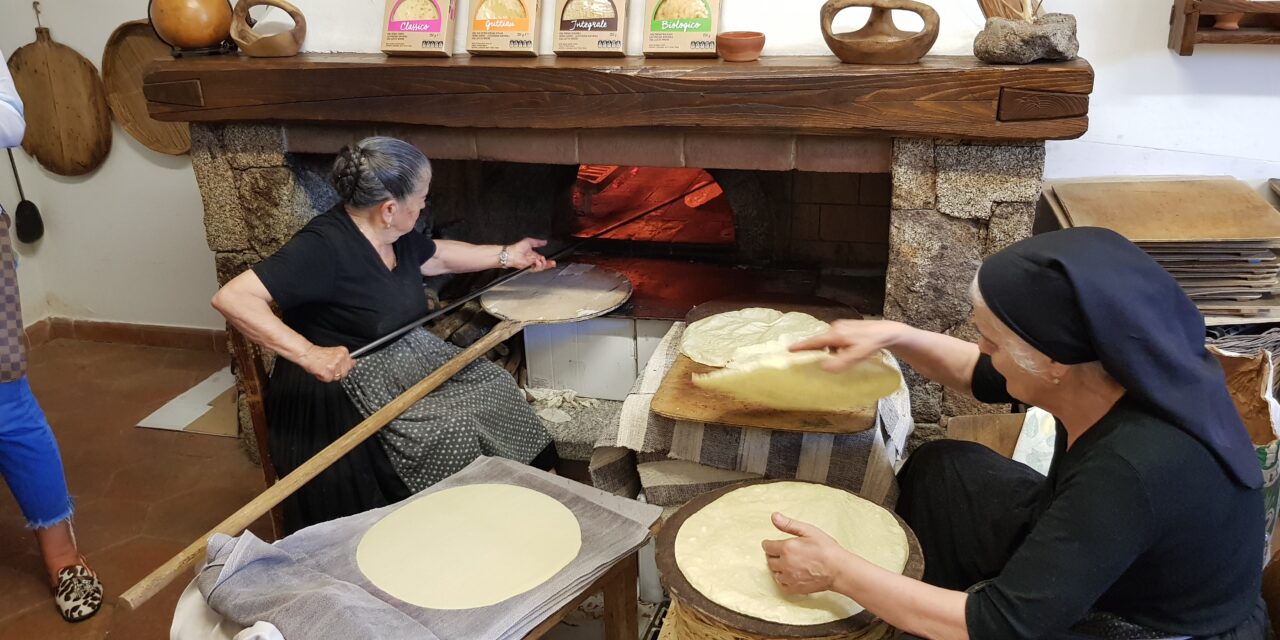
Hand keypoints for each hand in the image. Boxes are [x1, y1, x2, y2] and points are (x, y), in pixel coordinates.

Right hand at [299, 345, 354, 382]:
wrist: (307, 354)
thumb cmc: (318, 354)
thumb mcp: (334, 353)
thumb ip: (344, 359)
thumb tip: (354, 362)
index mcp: (343, 352)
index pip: (351, 364)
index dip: (344, 368)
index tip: (339, 367)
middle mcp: (340, 358)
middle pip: (345, 373)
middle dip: (337, 373)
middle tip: (329, 367)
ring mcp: (334, 365)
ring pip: (337, 377)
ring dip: (330, 375)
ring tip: (324, 368)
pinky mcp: (327, 372)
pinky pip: (329, 379)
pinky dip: (324, 377)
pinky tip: (320, 371)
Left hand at [505, 238, 556, 271]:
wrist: (512, 253)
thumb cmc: (517, 247)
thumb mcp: (530, 241)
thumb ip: (538, 242)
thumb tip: (545, 241)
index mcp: (533, 254)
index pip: (543, 259)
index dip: (548, 260)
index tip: (552, 260)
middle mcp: (533, 260)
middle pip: (543, 264)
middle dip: (549, 264)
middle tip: (553, 263)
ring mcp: (531, 264)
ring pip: (541, 267)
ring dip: (544, 264)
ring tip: (542, 260)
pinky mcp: (529, 268)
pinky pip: (537, 269)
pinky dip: (538, 265)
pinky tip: (537, 261)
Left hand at [762, 512, 847, 594]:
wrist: (839, 569)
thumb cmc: (826, 549)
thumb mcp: (808, 531)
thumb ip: (789, 524)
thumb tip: (774, 516)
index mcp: (786, 548)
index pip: (767, 546)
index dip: (769, 544)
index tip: (773, 544)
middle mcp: (785, 564)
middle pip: (769, 560)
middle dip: (774, 555)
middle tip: (784, 553)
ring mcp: (789, 578)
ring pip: (775, 573)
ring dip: (778, 568)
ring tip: (788, 563)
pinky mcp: (795, 588)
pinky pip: (782, 585)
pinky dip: (784, 580)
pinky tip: (791, 575)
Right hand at [790, 319, 906, 372]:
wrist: (888, 332)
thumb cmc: (872, 343)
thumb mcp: (858, 355)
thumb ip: (841, 361)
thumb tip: (823, 367)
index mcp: (835, 334)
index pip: (814, 341)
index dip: (801, 346)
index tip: (789, 349)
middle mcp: (836, 327)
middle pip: (820, 340)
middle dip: (815, 349)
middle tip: (808, 358)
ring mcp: (842, 326)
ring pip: (829, 340)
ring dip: (828, 349)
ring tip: (833, 358)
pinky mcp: (847, 327)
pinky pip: (836, 338)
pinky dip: (835, 346)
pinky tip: (844, 352)